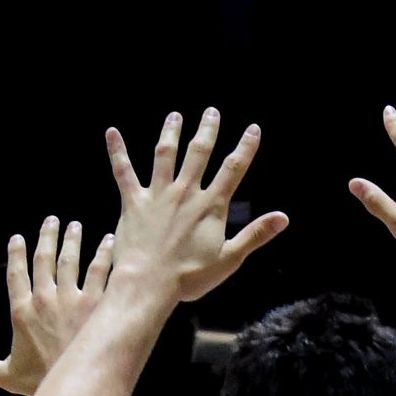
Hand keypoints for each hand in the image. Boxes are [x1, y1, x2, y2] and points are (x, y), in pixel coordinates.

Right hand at [0, 216, 117, 395]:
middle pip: (44, 259)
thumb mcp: (8, 376)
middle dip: (46, 237)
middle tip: (51, 221)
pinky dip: (103, 253)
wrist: (75, 383)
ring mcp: (70, 299)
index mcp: (22, 312)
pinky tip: (108, 240)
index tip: (17, 239)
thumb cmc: (41, 380)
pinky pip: (99, 271)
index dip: (15, 255)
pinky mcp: (95, 303)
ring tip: (74, 226)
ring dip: (72, 240)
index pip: (16, 275)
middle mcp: (44, 299)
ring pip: (70, 260)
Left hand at [102, 109, 286, 305]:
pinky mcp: (133, 202)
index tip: (253, 129)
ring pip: (165, 155)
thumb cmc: (189, 277)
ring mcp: (158, 195)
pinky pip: (123, 171)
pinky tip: (111, 132)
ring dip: (170, 133)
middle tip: (211, 112)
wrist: (149, 284)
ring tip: (174, 116)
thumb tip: (283, 218)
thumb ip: (256, 235)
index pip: (233, 169)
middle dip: (207, 130)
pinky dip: (117, 151)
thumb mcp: (229, 259)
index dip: (245, 148)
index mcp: (211, 206)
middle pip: (199, 153)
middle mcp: (185, 193)